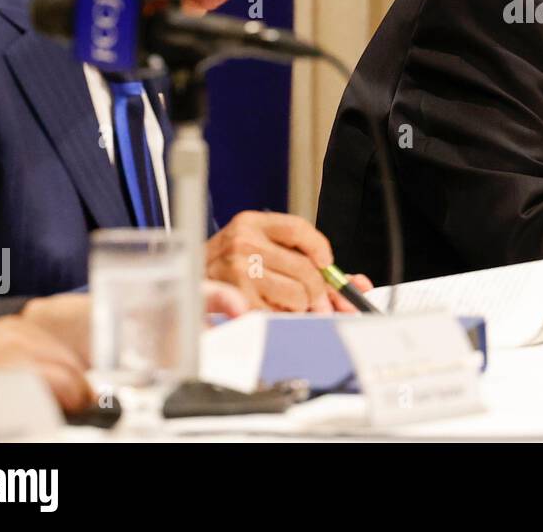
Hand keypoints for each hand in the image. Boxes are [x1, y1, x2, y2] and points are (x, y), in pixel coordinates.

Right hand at [206, 211, 368, 312]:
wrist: (186, 286)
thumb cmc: (229, 269)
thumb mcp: (262, 252)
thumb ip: (308, 262)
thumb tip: (357, 284)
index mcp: (252, 223)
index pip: (299, 228)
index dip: (320, 249)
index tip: (327, 265)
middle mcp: (243, 242)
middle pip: (305, 268)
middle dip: (320, 293)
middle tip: (320, 305)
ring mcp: (237, 270)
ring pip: (297, 295)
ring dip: (300, 308)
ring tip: (286, 306)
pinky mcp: (234, 301)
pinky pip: (278, 316)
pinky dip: (282, 320)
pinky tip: (271, 313)